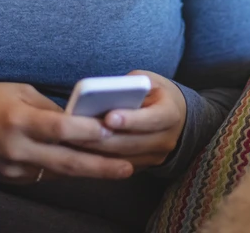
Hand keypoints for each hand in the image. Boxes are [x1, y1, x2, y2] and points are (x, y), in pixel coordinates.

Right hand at [0, 83, 133, 183]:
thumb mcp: (22, 93)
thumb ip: (52, 109)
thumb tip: (83, 120)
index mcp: (18, 120)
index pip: (59, 128)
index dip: (87, 131)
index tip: (111, 130)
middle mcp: (16, 148)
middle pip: (65, 161)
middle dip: (100, 166)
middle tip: (127, 168)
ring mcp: (12, 168)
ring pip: (59, 173)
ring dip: (89, 172)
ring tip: (118, 170)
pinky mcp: (11, 179)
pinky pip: (45, 176)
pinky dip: (68, 172)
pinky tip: (89, 169)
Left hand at [70, 71, 186, 168]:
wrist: (176, 116)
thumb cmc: (156, 93)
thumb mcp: (149, 81)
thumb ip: (130, 86)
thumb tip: (103, 94)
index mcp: (171, 113)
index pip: (152, 119)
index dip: (130, 119)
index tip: (108, 117)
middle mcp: (166, 139)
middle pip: (132, 143)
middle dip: (103, 138)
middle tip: (78, 131)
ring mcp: (156, 157)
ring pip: (122, 158)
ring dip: (97, 151)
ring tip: (73, 141)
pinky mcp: (144, 166)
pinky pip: (119, 166)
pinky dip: (99, 160)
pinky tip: (80, 151)